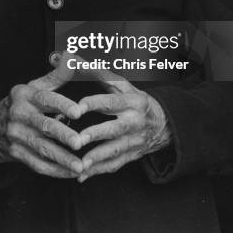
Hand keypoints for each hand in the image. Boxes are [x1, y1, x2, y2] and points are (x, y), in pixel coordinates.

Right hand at [0, 53, 89, 177]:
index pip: (45, 99)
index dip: (62, 105)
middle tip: (80, 142)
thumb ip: (57, 74)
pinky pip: (37, 164)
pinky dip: (55, 170)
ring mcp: (15, 136)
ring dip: (62, 158)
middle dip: (63, 135)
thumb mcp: (36, 85)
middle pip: (44, 126)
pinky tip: (71, 173)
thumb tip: (71, 56)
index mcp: (25, 95)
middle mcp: (19, 115)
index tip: (79, 111)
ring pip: (41, 149)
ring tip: (80, 165)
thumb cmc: (25, 102)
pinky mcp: (16, 153)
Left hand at [76, 68, 171, 182]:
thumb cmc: (135, 99)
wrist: (163, 123)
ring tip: (79, 164)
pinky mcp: (132, 156)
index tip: (77, 107)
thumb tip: (69, 57)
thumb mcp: (121, 84)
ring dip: (96, 158)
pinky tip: (81, 175)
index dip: (94, 104)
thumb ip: (95, 72)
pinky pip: (114, 165)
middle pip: (114, 129)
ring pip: (115, 151)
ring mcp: (134, 141)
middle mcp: (134, 122)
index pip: (111, 102)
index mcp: (132, 101)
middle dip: (96, 134)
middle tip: (77, 139)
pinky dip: (98, 171)